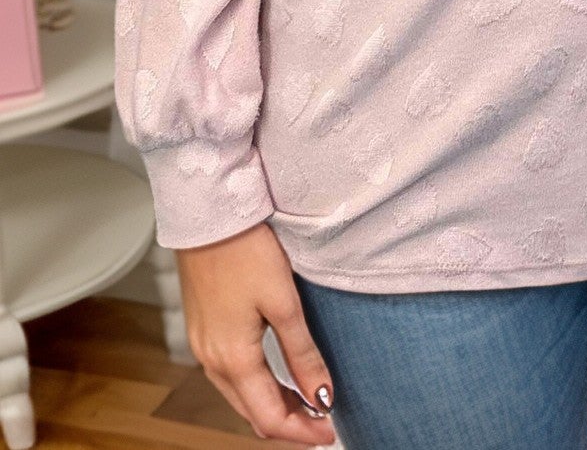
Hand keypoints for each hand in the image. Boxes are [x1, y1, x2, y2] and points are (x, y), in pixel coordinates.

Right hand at [176, 220, 336, 442]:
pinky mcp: (201, 330)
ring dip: (271, 406)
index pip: (269, 418)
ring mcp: (202, 346)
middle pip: (252, 413)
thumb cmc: (246, 250)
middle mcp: (211, 361)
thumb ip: (302, 355)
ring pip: (239, 397)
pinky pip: (228, 376)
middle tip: (323, 423)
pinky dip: (254, 387)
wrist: (208, 215)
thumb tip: (322, 397)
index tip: (330, 434)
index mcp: (232, 359)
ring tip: (307, 402)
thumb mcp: (284, 302)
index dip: (302, 433)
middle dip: (288, 424)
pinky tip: (274, 377)